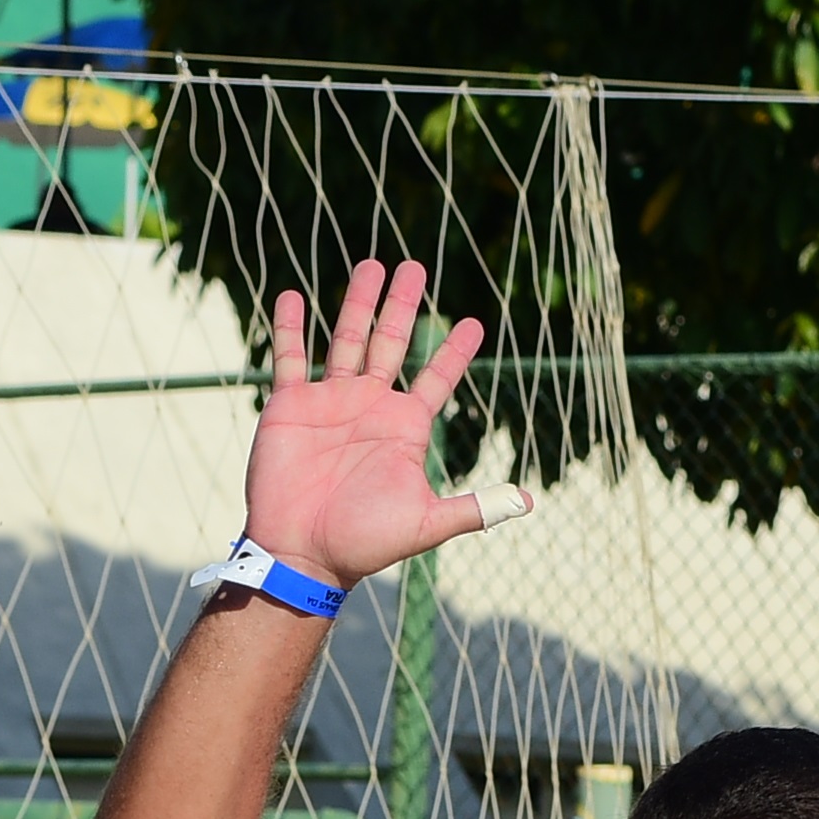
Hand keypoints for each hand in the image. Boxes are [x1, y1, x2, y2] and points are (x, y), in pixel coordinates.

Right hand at [244, 258, 517, 589]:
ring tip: (371, 265)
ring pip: (347, 338)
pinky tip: (292, 294)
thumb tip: (528, 501)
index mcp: (405, 428)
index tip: (474, 323)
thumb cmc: (364, 543)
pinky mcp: (291, 405)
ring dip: (357, 302)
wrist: (303, 553)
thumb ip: (473, 508)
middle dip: (403, 306)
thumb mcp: (425, 523)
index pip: (437, 379)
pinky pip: (291, 357)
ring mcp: (331, 402)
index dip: (455, 353)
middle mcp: (371, 407)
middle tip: (414, 266)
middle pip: (392, 343)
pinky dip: (290, 326)